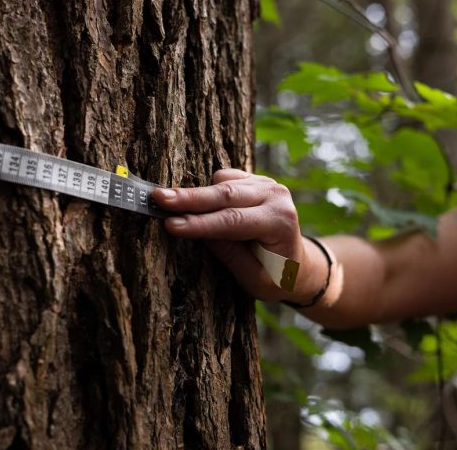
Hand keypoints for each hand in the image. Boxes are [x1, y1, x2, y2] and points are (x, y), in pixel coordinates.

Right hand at [153, 169, 316, 303]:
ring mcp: (266, 184)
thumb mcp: (255, 280)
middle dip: (189, 198)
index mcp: (281, 222)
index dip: (200, 223)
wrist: (297, 264)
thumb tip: (200, 231)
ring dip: (194, 194)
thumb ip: (231, 255)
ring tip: (166, 202)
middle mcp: (276, 197)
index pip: (233, 221)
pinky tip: (192, 201)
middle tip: (159, 198)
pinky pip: (224, 178)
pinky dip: (206, 189)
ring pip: (222, 183)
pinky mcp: (255, 180)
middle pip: (225, 195)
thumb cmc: (276, 277)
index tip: (171, 225)